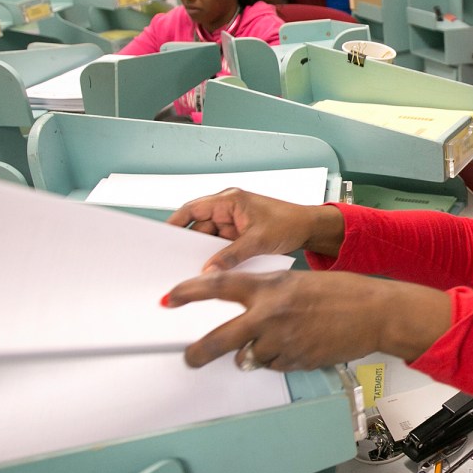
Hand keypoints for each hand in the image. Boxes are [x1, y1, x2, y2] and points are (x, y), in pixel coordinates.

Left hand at [163, 270, 452, 369]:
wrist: (375, 312)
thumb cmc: (342, 292)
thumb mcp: (297, 281)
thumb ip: (267, 294)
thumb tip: (244, 313)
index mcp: (270, 286)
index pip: (218, 287)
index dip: (189, 293)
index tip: (170, 298)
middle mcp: (270, 314)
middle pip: (221, 338)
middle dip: (199, 351)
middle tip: (189, 357)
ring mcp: (282, 341)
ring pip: (249, 357)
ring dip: (253, 353)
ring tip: (276, 340)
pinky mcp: (295, 362)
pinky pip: (273, 366)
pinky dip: (277, 359)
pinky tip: (297, 345)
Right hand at [167, 189, 344, 271]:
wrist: (311, 229)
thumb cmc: (290, 222)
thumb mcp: (258, 240)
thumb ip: (232, 256)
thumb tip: (208, 271)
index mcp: (229, 200)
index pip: (193, 209)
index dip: (175, 223)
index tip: (161, 237)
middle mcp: (228, 210)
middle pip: (198, 228)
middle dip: (189, 245)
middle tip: (174, 262)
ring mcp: (233, 224)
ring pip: (208, 241)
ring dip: (204, 255)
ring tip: (194, 270)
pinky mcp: (239, 237)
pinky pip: (220, 249)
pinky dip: (217, 259)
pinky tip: (213, 272)